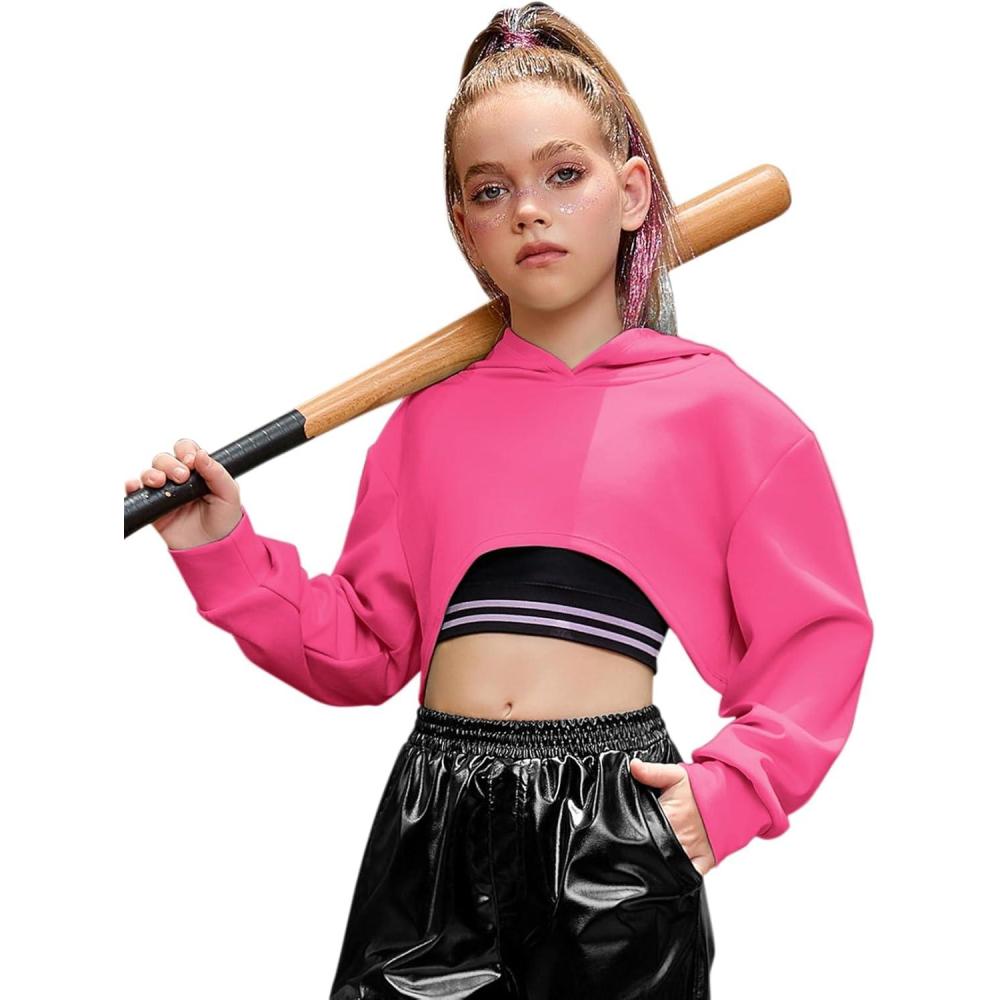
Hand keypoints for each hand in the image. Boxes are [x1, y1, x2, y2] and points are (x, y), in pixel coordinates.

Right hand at [124, 437, 242, 549]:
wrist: (214, 548)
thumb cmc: (225, 519)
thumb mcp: (229, 494)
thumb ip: (217, 473)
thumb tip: (201, 454)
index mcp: (199, 470)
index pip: (187, 450)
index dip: (186, 451)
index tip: (192, 462)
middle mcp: (180, 478)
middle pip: (165, 459)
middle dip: (170, 464)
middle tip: (182, 477)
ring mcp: (165, 492)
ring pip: (150, 472)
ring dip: (152, 473)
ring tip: (161, 482)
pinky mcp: (154, 507)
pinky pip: (138, 493)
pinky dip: (132, 486)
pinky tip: (135, 486)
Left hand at [629, 758, 715, 876]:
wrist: (731, 796)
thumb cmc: (701, 787)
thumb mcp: (674, 774)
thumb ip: (651, 772)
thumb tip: (632, 766)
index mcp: (670, 815)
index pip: (642, 829)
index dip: (631, 833)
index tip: (624, 835)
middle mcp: (681, 836)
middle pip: (653, 850)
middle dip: (642, 851)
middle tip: (633, 849)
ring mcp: (694, 850)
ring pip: (668, 866)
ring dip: (657, 865)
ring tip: (648, 862)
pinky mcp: (706, 860)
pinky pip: (690, 875)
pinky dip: (679, 877)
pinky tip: (668, 875)